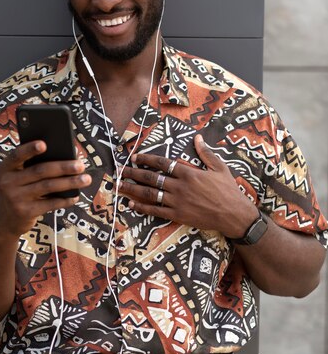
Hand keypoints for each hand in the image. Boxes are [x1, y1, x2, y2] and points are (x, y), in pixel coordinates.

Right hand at [0, 140, 91, 237]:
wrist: (5, 220)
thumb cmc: (18, 190)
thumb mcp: (17, 177)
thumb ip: (32, 166)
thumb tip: (65, 158)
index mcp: (5, 168)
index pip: (17, 155)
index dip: (29, 149)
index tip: (44, 144)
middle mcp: (7, 182)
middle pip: (40, 171)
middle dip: (63, 167)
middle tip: (81, 165)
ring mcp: (16, 198)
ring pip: (48, 186)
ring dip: (70, 182)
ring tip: (85, 179)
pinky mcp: (25, 212)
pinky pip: (50, 204)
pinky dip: (65, 199)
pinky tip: (76, 196)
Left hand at [119, 134, 257, 236]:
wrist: (233, 215)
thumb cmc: (228, 190)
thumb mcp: (220, 168)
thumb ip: (206, 153)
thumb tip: (198, 138)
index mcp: (188, 173)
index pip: (162, 163)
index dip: (146, 159)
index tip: (135, 157)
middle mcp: (179, 186)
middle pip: (151, 178)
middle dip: (133, 173)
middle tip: (120, 170)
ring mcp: (177, 202)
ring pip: (150, 194)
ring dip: (133, 189)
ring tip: (120, 186)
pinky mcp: (177, 215)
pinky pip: (156, 211)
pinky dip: (142, 207)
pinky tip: (132, 204)